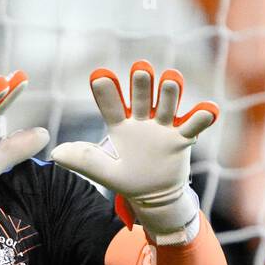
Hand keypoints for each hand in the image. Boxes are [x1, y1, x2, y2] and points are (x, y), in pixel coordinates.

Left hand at [51, 61, 217, 245]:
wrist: (154, 196)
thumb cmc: (127, 178)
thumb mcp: (103, 171)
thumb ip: (83, 159)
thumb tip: (55, 153)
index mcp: (120, 123)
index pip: (111, 104)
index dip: (106, 90)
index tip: (99, 75)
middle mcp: (142, 119)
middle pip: (142, 97)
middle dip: (142, 83)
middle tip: (140, 69)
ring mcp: (164, 126)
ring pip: (168, 104)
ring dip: (170, 92)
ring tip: (171, 80)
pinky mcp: (182, 138)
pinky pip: (193, 125)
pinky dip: (202, 117)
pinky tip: (209, 109)